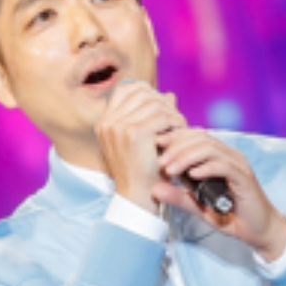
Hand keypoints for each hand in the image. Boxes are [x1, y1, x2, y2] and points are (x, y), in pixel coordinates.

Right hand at [95, 81, 186, 213]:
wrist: (138, 196)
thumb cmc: (142, 170)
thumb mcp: (142, 140)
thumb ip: (152, 115)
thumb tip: (170, 95)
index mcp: (104, 123)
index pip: (125, 89)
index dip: (147, 92)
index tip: (162, 105)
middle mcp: (108, 122)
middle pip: (141, 92)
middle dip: (162, 101)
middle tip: (174, 117)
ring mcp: (119, 127)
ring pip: (154, 103)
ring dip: (171, 112)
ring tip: (179, 126)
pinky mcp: (134, 133)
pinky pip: (163, 116)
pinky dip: (176, 123)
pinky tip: (180, 133)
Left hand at [155, 128, 285, 260]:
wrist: (258, 231)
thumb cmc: (229, 215)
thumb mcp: (197, 206)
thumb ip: (178, 197)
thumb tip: (154, 189)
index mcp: (217, 157)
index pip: (195, 136)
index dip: (175, 136)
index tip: (156, 144)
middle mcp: (229, 156)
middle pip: (200, 138)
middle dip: (176, 147)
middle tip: (160, 162)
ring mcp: (238, 166)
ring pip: (210, 149)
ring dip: (187, 157)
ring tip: (171, 170)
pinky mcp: (245, 179)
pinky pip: (225, 166)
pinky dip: (207, 168)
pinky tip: (192, 175)